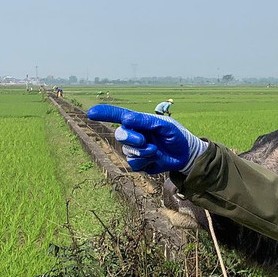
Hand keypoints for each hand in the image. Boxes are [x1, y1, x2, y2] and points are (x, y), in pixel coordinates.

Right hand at [87, 105, 207, 174]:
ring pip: (127, 151)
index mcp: (138, 121)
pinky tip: (156, 157)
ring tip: (156, 150)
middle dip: (130, 138)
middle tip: (143, 140)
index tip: (91, 113)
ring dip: (142, 151)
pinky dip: (145, 161)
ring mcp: (135, 150)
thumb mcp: (164, 126)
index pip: (118, 115)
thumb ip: (145, 122)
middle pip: (120, 135)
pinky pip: (134, 164)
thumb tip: (126, 118)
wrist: (186, 155)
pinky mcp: (139, 164)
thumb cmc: (176, 136)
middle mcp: (134, 134)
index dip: (104, 113)